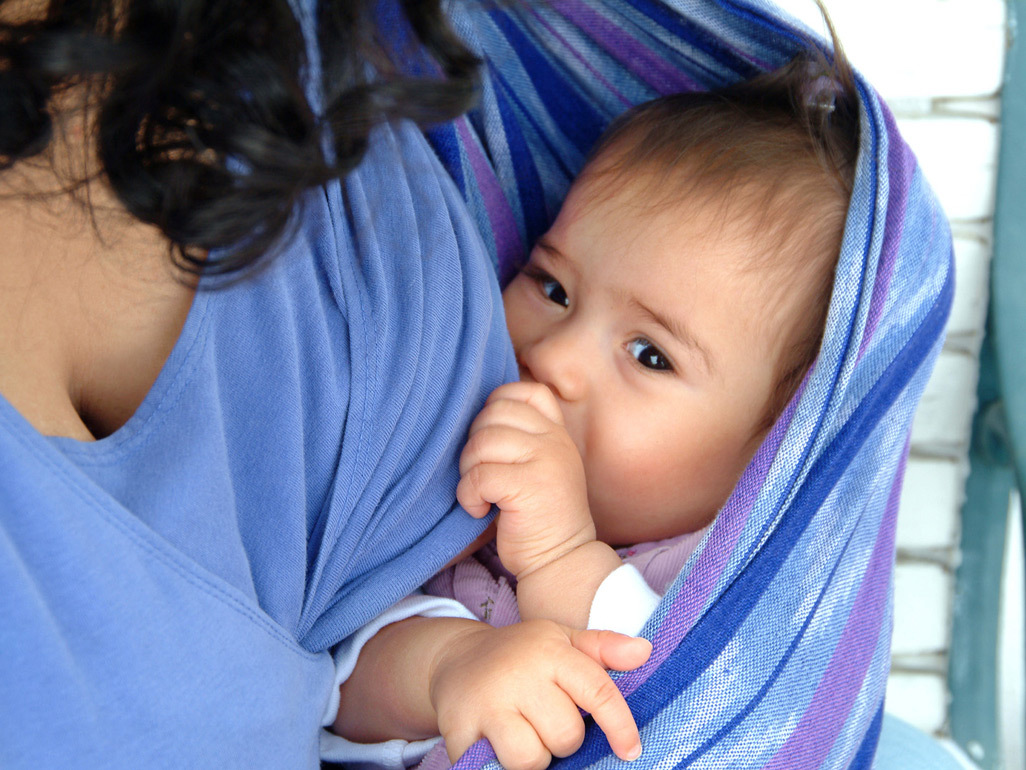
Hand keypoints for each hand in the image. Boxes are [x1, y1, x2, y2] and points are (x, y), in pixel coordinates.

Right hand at [430, 619, 650, 769]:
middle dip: (563, 740)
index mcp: (550, 652)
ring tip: (523, 736)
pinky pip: (493, 769)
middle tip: (546, 723)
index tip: (631, 750)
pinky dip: (500, 766)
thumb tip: (643, 651)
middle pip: (565, 736)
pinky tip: (496, 747)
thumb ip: (603, 648)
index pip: (597, 691)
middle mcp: (518, 675)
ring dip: (534, 758)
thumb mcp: (561, 640)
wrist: (454, 658)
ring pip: (531, 759)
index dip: (620, 726)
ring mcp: (486, 704)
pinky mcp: (458, 730)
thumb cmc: (520, 655)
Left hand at [457, 382, 593, 579]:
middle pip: (493, 414)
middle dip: (474, 443)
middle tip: (481, 474)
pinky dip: (468, 495)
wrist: (561, 561)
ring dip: (469, 471)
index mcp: (557, 433)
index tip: (492, 439)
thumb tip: (477, 416)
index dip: (497, 406)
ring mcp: (545, 461)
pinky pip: (479, 475)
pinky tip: (481, 510)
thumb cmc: (539, 517)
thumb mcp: (540, 466)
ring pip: (482, 443)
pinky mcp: (529, 486)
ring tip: (480, 493)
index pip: (526, 392)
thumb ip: (522, 437)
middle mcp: (555, 441)